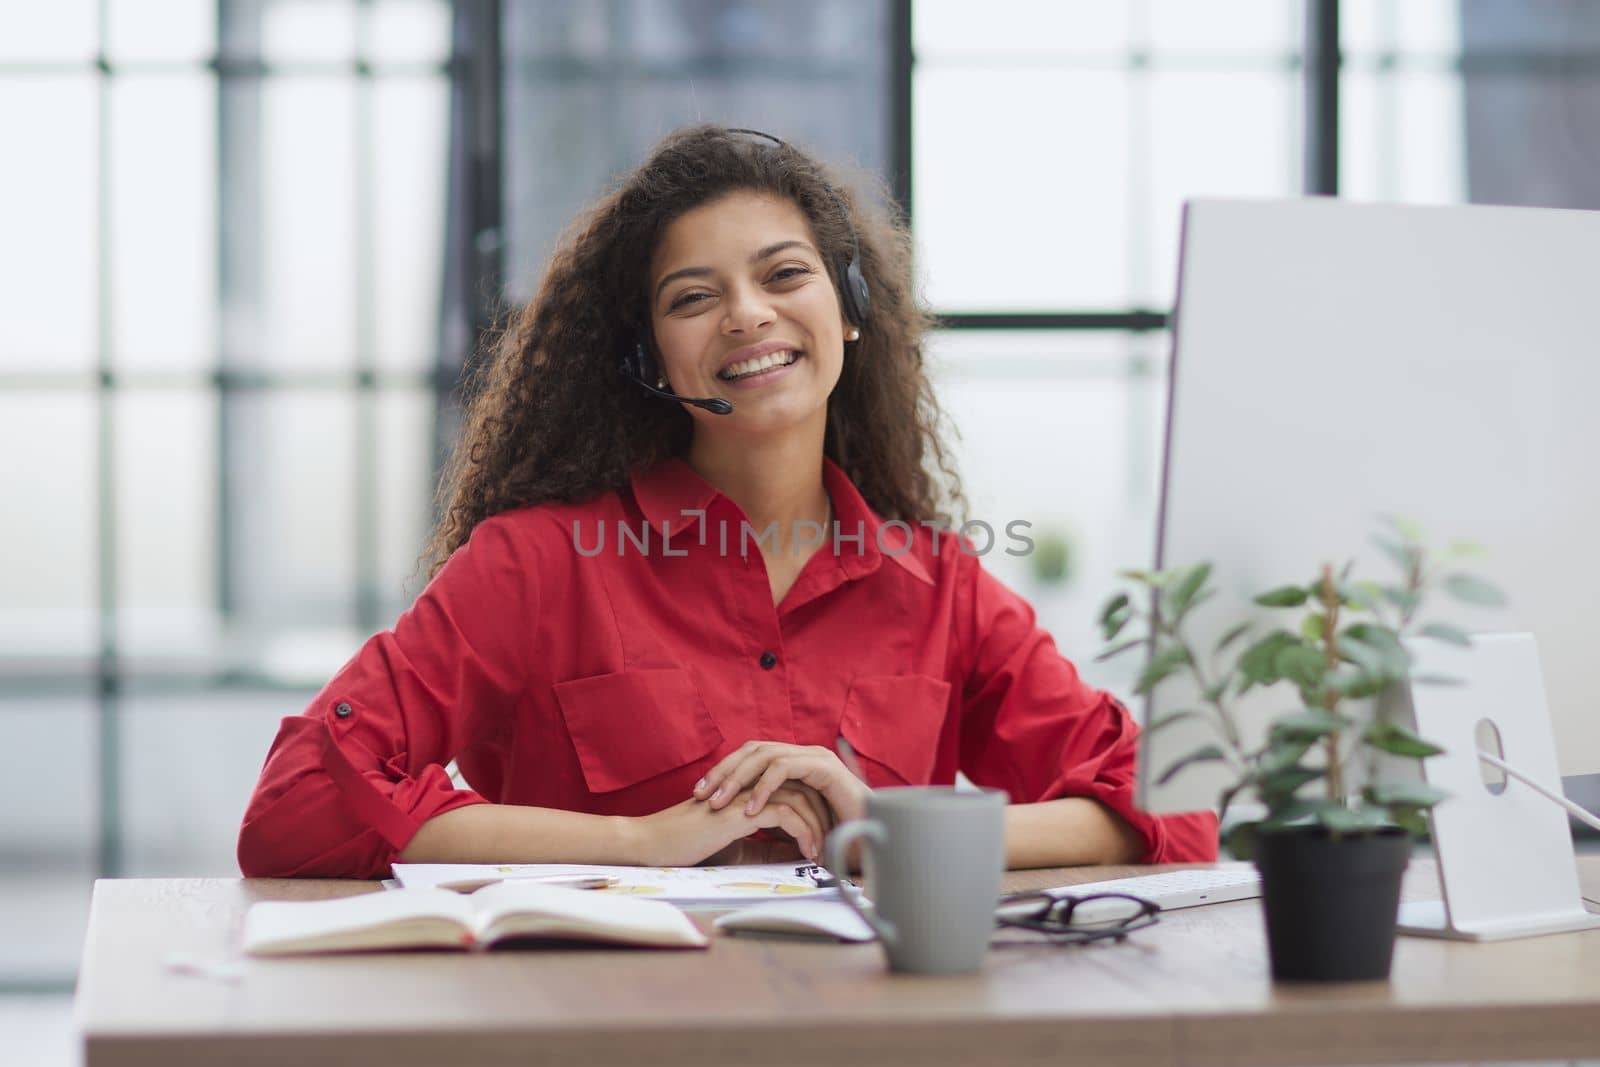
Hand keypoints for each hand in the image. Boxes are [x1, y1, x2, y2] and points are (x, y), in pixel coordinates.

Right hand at [630, 784, 831, 866]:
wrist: (653, 844)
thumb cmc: (685, 846)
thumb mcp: (732, 847)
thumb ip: (761, 846)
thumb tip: (791, 854)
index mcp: (748, 790)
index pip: (793, 788)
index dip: (813, 808)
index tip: (826, 834)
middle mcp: (750, 786)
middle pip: (803, 787)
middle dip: (823, 813)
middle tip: (835, 839)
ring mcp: (746, 794)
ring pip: (799, 798)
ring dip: (817, 824)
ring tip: (824, 850)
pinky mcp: (741, 810)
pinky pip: (786, 813)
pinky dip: (803, 831)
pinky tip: (808, 851)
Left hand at [693, 741, 869, 825]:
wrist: (872, 840)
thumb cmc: (833, 836)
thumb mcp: (788, 822)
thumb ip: (766, 814)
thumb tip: (729, 819)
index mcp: (791, 762)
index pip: (748, 756)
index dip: (721, 772)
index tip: (697, 795)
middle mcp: (801, 754)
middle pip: (751, 750)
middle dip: (722, 772)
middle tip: (699, 796)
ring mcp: (813, 757)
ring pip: (765, 755)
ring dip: (737, 778)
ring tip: (718, 803)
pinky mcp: (824, 767)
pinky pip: (785, 769)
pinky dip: (764, 787)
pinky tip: (749, 809)